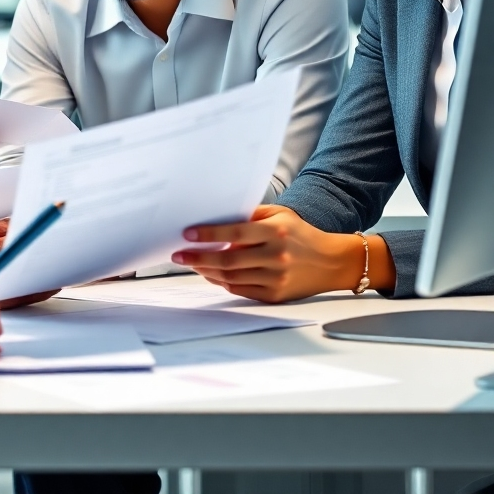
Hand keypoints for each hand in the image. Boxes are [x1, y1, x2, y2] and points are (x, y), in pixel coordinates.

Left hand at [171, 204, 392, 302]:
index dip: (209, 234)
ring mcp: (276, 278)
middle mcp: (275, 256)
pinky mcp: (276, 295)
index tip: (187, 234)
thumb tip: (218, 216)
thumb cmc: (301, 234)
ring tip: (191, 263)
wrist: (333, 262)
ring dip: (207, 270)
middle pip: (229, 259)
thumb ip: (251, 215)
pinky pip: (241, 290)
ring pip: (232, 277)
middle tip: (179, 254)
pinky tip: (211, 274)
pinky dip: (223, 282)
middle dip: (199, 257)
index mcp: (275, 232)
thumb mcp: (280, 215)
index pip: (235, 232)